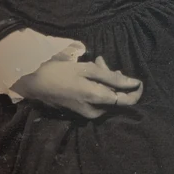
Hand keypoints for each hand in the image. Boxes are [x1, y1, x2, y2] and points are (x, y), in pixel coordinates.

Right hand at [12, 51, 141, 118]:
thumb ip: (112, 77)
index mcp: (97, 99)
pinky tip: (90, 72)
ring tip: (96, 63)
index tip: (139, 80)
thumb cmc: (60, 73)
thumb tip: (133, 83)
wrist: (34, 83)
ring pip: (105, 96)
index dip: (136, 92)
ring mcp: (86, 112)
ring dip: (105, 80)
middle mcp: (94, 110)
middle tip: (103, 62)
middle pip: (115, 97)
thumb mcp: (88, 70)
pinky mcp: (79, 109)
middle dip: (115, 78)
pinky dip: (97, 86)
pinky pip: (96, 98)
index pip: (126, 102)